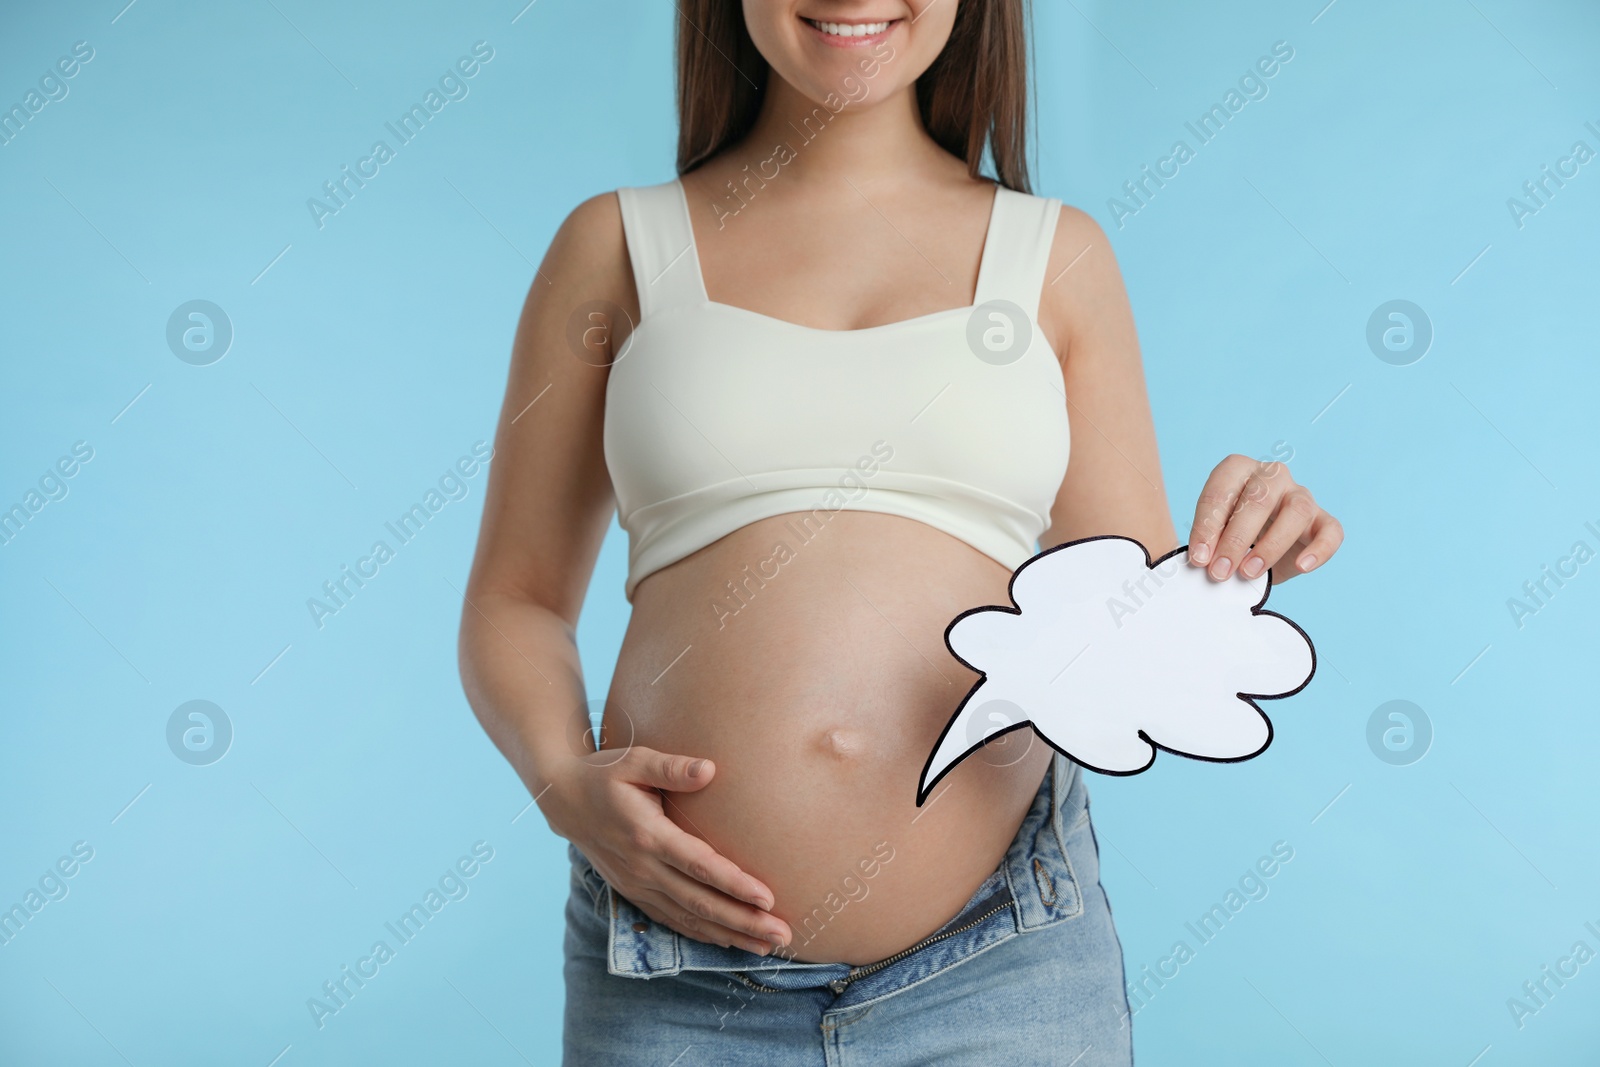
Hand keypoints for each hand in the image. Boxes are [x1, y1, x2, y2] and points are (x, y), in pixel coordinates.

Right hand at [537, 746, 792, 954]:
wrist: (562, 798)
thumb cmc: (604, 773)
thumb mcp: (634, 760)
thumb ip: (671, 767)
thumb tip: (710, 769)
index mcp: (647, 835)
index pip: (699, 865)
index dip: (734, 884)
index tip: (767, 898)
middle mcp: (643, 867)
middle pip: (701, 902)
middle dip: (744, 921)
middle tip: (783, 933)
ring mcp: (637, 884)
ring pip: (689, 918)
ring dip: (730, 934)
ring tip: (768, 946)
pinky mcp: (633, 892)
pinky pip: (672, 920)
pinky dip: (703, 934)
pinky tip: (730, 941)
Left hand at [1185, 454, 1342, 584]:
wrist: (1258, 549)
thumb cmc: (1231, 535)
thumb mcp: (1215, 535)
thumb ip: (1209, 542)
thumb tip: (1203, 560)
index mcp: (1238, 469)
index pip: (1221, 490)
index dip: (1206, 526)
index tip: (1199, 559)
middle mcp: (1272, 476)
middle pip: (1259, 498)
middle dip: (1235, 538)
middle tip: (1220, 571)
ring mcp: (1301, 495)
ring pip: (1297, 510)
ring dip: (1271, 545)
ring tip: (1249, 572)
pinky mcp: (1323, 520)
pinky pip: (1331, 531)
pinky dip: (1319, 550)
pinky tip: (1301, 567)